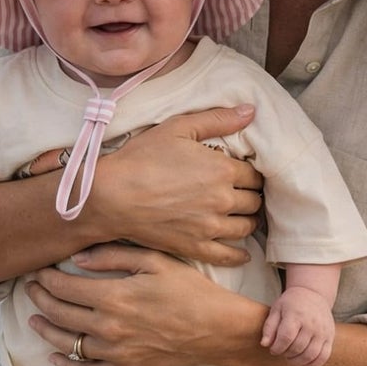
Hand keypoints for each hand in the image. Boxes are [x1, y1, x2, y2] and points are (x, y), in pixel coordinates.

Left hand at [24, 242, 250, 365]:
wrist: (216, 329)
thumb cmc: (189, 289)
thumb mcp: (155, 260)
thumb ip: (114, 255)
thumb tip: (78, 258)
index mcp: (114, 296)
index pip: (63, 287)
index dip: (45, 278)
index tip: (38, 270)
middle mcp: (108, 326)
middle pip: (59, 313)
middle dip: (40, 299)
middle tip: (31, 288)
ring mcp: (115, 352)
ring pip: (66, 343)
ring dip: (45, 330)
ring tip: (34, 319)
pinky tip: (55, 357)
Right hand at [84, 106, 263, 266]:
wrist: (112, 196)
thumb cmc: (142, 158)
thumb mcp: (178, 127)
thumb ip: (217, 118)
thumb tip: (250, 110)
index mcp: (222, 169)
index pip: (254, 174)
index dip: (250, 173)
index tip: (242, 173)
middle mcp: (222, 200)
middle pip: (253, 201)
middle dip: (250, 195)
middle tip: (242, 193)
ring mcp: (210, 226)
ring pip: (246, 226)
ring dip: (247, 220)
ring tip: (241, 215)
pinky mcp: (195, 247)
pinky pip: (228, 255)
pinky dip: (239, 255)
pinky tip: (242, 253)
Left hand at [261, 285, 335, 365]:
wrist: (313, 294)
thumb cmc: (291, 303)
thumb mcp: (276, 309)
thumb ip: (269, 327)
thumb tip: (265, 344)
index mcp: (296, 314)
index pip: (286, 337)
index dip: (277, 348)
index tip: (273, 349)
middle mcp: (312, 323)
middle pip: (298, 347)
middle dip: (286, 354)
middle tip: (282, 352)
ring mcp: (323, 331)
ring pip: (310, 355)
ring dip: (297, 362)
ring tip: (290, 358)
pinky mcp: (330, 337)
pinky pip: (323, 356)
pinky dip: (313, 364)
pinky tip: (303, 364)